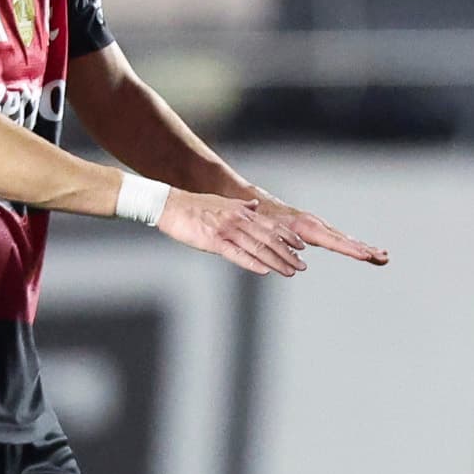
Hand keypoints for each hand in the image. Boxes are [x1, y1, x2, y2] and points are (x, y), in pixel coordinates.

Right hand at [158, 189, 307, 278]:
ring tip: (290, 271)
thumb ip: (242, 206)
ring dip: (276, 261)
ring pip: (257, 248)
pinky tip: (264, 270)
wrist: (170, 205)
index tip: (302, 247)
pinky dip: (252, 263)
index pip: (271, 226)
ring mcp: (227, 230)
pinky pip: (236, 254)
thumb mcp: (223, 202)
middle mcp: (239, 220)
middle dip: (288, 253)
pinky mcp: (213, 241)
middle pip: (269, 239)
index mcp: (242, 212)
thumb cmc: (195, 206)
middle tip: (302, 265)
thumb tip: (256, 205)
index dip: (288, 237)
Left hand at [246, 189, 389, 265]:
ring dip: (366, 248)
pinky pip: (340, 240)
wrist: (260, 205)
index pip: (334, 241)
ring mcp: (320, 228)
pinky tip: (368, 252)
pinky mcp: (319, 231)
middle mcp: (318, 226)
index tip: (366, 254)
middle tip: (384, 257)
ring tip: (383, 256)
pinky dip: (355, 246)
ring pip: (347, 240)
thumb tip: (295, 253)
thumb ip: (283, 242)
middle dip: (366, 250)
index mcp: (308, 227)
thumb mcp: (269, 230)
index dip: (350, 249)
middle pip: (347, 241)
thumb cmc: (262, 219)